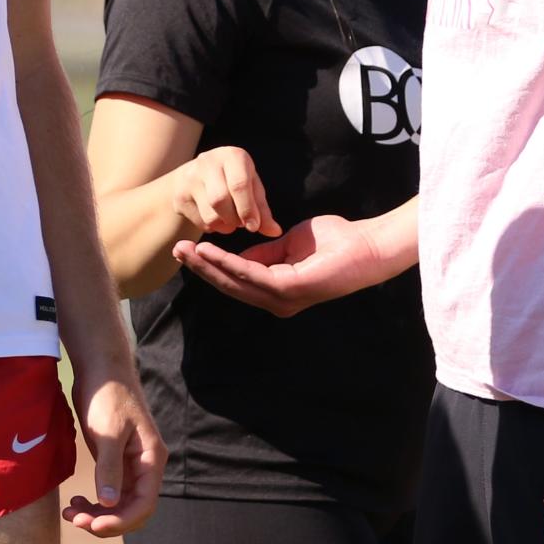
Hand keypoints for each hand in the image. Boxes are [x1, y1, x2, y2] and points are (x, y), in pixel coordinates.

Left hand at [61, 362, 166, 537]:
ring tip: (70, 513)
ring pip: (119, 503)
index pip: (144, 504)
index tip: (93, 526)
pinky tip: (77, 500)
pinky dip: (95, 501)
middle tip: (75, 520)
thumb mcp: (107, 432)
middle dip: (106, 520)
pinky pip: (109, 491)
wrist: (99, 368)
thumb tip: (109, 502)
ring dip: (97, 513)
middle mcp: (145, 467)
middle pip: (132, 509)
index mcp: (151, 459)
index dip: (121, 521)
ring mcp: (130, 465)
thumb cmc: (106, 395)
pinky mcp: (115, 461)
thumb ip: (109, 468)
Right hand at [171, 144, 280, 239]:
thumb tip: (275, 231)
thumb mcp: (252, 188)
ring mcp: (189, 178)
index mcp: (232, 155)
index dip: (248, 209)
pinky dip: (213, 227)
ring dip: (225, 226)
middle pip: (220, 200)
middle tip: (241, 222)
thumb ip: (262, 210)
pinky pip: (200, 222)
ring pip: (210, 215)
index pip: (238, 185)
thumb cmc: (233, 181)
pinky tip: (215, 217)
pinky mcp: (179, 196)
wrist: (196, 175)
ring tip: (230, 220)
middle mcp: (207, 162)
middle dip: (235, 219)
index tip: (254, 226)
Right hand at [175, 213, 386, 316]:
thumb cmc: (335, 242)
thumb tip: (240, 254)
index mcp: (278, 292)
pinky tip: (210, 250)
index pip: (237, 282)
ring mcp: (285, 299)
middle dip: (201, 269)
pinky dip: (228, 262)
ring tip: (186, 250)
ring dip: (208, 266)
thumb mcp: (288, 244)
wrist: (367, 244)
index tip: (189, 249)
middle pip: (230, 286)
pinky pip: (252, 274)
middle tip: (176, 251)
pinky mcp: (292, 289)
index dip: (211, 267)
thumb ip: (265, 252)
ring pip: (236, 282)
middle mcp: (278, 302)